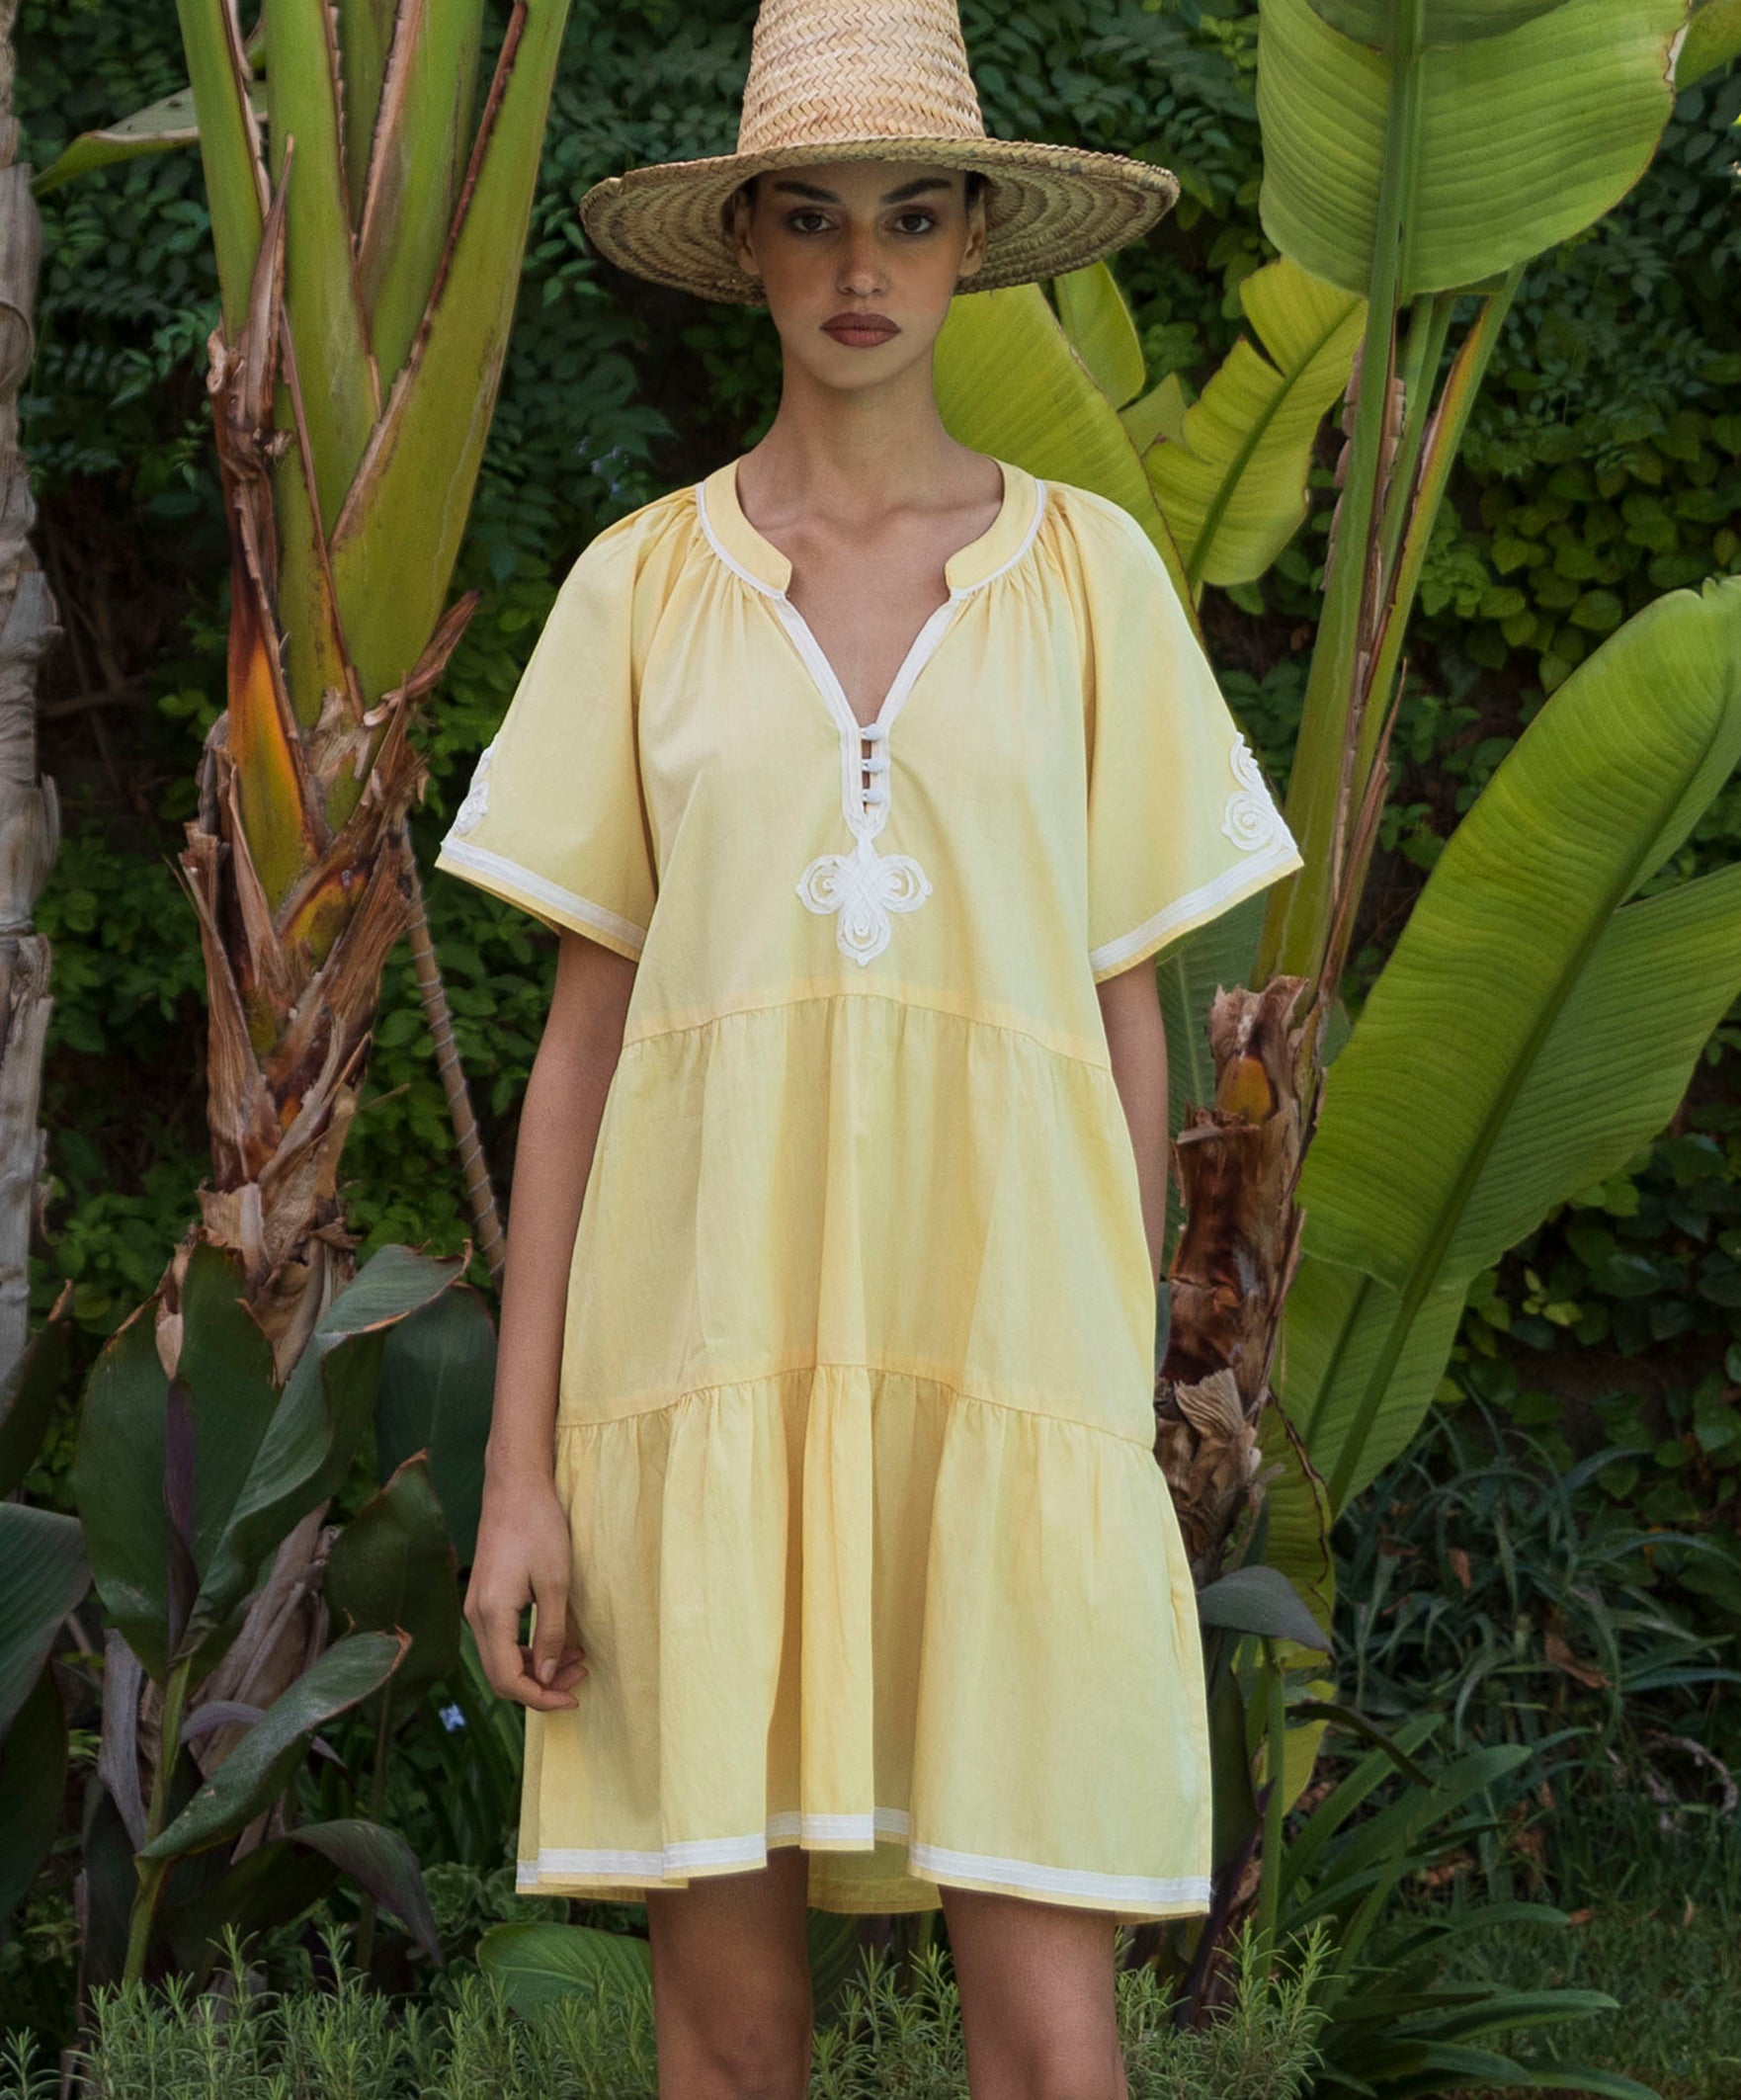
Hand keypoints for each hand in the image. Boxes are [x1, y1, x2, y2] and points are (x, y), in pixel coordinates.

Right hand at [465, 1472, 588, 1710]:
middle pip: (502, 1674)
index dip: (540, 1697)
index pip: (507, 1679)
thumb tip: (544, 1677)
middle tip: (581, 1677)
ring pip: (502, 1658)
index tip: (573, 1698)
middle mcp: (475, 1616)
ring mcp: (476, 1606)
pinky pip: (501, 1639)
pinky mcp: (484, 1598)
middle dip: (542, 1685)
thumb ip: (550, 1633)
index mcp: (490, 1614)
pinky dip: (527, 1648)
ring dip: (537, 1667)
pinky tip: (557, 1642)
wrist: (515, 1486)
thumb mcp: (555, 1582)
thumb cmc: (539, 1526)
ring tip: (576, 1660)